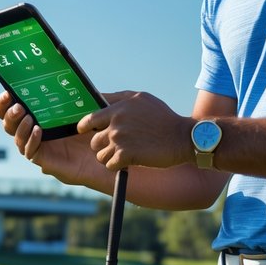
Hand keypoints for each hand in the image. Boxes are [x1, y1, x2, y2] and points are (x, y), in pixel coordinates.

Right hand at [0, 91, 99, 186]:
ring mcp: (38, 146)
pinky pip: (30, 152)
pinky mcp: (45, 160)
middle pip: (8, 124)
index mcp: (39, 115)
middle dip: (8, 114)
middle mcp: (34, 131)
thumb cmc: (97, 129)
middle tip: (17, 106)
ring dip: (19, 128)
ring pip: (17, 138)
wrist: (107, 153)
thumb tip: (73, 73)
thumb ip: (81, 92)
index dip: (4, 102)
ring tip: (28, 117)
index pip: (12, 108)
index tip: (7, 92)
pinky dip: (30, 141)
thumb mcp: (89, 106)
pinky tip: (39, 131)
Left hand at [76, 91, 193, 170]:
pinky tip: (127, 163)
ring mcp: (120, 139)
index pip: (89, 118)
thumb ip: (120, 98)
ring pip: (100, 155)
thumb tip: (102, 99)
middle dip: (102, 146)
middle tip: (115, 147)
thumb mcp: (142, 99)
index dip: (84, 127)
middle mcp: (116, 122)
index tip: (83, 130)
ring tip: (122, 156)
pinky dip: (117, 166)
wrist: (182, 137)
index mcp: (118, 108)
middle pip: (94, 140)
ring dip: (109, 157)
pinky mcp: (126, 155)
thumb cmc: (163, 118)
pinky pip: (110, 165)